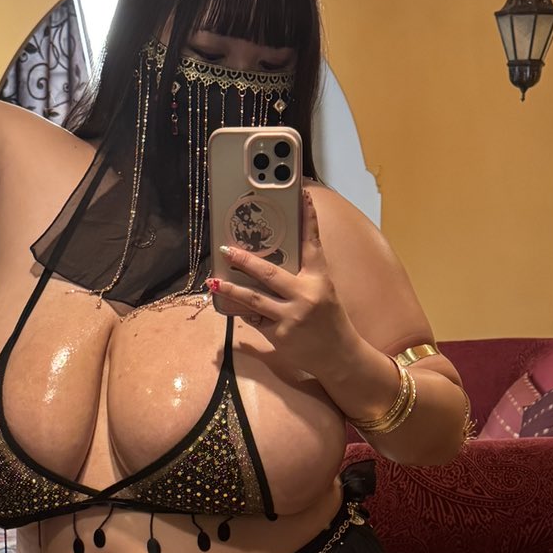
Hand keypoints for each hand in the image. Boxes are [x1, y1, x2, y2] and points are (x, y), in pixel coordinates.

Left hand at [209, 189, 365, 381]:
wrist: (339, 356)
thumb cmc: (330, 321)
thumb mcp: (323, 293)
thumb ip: (301, 279)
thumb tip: (269, 266)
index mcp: (320, 280)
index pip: (313, 244)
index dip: (309, 220)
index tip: (304, 197)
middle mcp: (305, 295)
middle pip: (269, 273)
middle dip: (244, 260)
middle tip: (226, 250)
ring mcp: (291, 316)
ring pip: (253, 299)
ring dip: (231, 289)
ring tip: (213, 281)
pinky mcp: (279, 335)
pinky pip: (255, 319)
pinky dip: (245, 312)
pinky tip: (233, 306)